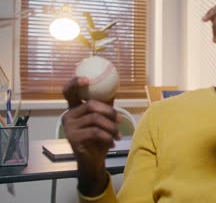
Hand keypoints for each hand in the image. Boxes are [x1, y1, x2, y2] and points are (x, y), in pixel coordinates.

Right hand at [62, 77, 122, 195]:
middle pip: (90, 105)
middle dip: (110, 112)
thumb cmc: (98, 138)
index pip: (69, 91)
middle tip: (121, 120)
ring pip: (95, 119)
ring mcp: (69, 128)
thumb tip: (114, 87)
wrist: (93, 160)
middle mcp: (68, 115)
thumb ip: (105, 104)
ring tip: (119, 135)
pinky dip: (108, 136)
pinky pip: (95, 132)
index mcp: (74, 108)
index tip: (87, 79)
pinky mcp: (73, 139)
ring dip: (111, 127)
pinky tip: (113, 142)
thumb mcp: (103, 119)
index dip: (75, 83)